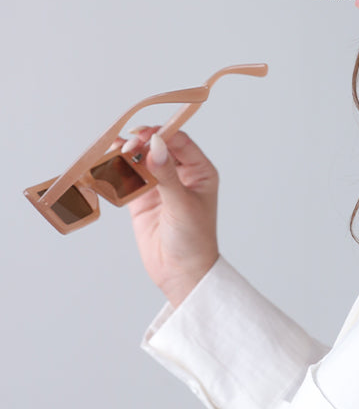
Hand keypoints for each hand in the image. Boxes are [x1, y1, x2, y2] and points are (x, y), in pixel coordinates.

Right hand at [115, 127, 219, 308]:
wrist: (181, 273)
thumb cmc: (193, 240)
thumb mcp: (181, 204)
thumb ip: (166, 175)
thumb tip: (155, 145)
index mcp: (200, 172)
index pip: (180, 142)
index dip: (161, 134)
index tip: (143, 135)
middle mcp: (181, 175)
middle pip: (159, 147)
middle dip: (142, 141)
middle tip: (127, 145)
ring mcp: (160, 186)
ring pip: (142, 160)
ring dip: (128, 152)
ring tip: (114, 149)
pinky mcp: (142, 199)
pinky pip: (129, 177)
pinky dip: (118, 169)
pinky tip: (108, 162)